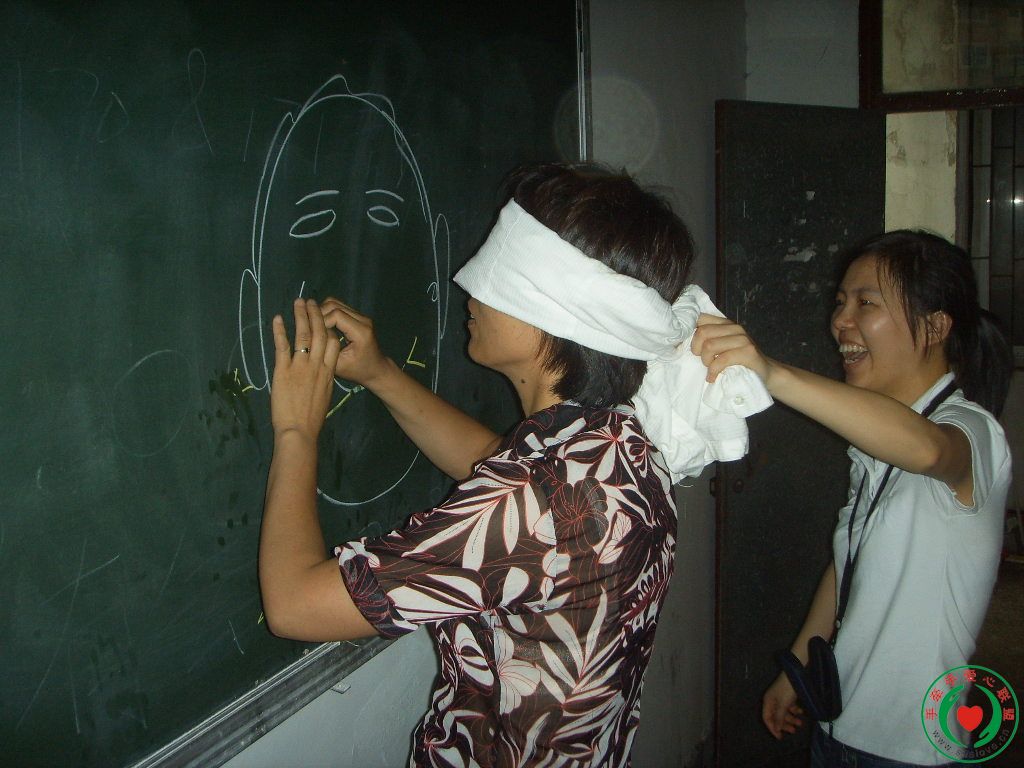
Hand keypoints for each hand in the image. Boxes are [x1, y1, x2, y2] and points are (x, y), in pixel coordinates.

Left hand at [270, 299, 342, 439]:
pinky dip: (279, 330)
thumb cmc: (312, 419)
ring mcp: (300, 367)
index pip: (333, 342)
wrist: (299, 431)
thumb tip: (321, 371)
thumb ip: (324, 379)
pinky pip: (282, 346)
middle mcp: (317, 365)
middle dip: (316, 315)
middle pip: (320, 333)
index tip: (324, 318)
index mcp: (329, 372)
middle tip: (311, 301)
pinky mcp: (283, 371)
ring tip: (298, 302)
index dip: (329, 327)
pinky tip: (277, 318)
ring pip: (303, 335)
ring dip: (300, 316)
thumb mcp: (325, 395)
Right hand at [319, 298, 391, 387]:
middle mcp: (363, 320)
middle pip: (334, 305)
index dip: (320, 321)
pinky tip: (321, 325)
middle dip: (318, 314)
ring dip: (321, 311)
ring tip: (313, 325)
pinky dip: (327, 312)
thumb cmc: (357, 370)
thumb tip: (310, 333)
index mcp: (360, 332)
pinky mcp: (358, 316)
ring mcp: (361, 316)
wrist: (376, 369)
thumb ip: (326, 348)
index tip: (310, 332)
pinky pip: (338, 307)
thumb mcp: (338, 365)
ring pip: (335, 302)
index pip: (336, 315)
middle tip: (308, 327)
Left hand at [691, 313, 771, 383]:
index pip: (699, 318)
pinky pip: (722, 360)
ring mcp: (742, 338)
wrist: (765, 372)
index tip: (685, 347)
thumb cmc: (738, 362)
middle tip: (703, 361)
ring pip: (709, 345)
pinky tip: (713, 377)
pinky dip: (714, 371)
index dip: (687, 333)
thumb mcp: (720, 348)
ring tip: (710, 369)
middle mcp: (733, 327)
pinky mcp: (748, 352)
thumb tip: (679, 342)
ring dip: (706, 361)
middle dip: (696, 350)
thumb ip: (706, 341)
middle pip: (701, 332)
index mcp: (724, 323)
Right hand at [762, 672, 804, 739]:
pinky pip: (789, 706)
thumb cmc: (786, 689)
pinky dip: (794, 710)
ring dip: (791, 718)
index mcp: (767, 702)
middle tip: (794, 731)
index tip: (780, 737)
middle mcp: (772, 701)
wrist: (795, 673)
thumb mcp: (783, 704)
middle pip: (776, 717)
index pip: (767, 718)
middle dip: (784, 724)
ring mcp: (779, 698)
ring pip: (784, 712)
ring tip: (800, 723)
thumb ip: (779, 717)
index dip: (773, 728)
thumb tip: (776, 729)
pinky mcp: (786, 695)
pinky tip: (801, 712)